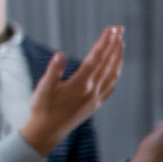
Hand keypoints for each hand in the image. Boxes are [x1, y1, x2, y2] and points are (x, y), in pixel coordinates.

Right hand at [20, 27, 123, 155]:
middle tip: (119, 29)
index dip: (104, 42)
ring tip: (121, 44)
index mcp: (80, 84)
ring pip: (112, 74)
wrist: (47, 132)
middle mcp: (92, 90)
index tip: (112, 29)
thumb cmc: (42, 109)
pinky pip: (110, 86)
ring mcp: (95, 98)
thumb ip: (53, 71)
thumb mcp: (43, 89)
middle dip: (114, 45)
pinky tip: (115, 70)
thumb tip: (60, 54)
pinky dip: (115, 74)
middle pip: (107, 63)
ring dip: (117, 58)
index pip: (96, 58)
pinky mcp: (94, 104)